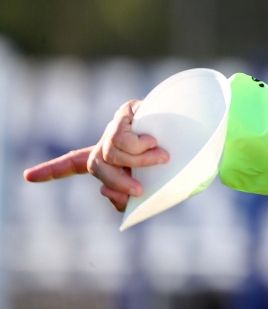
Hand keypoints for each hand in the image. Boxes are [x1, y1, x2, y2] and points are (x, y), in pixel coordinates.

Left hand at [23, 100, 169, 211]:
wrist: (198, 133)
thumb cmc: (179, 162)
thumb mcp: (153, 187)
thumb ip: (128, 196)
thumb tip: (106, 191)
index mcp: (111, 158)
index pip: (76, 162)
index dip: (52, 170)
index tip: (28, 177)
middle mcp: (108, 141)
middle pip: (94, 166)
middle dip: (116, 182)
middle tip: (139, 192)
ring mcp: (115, 126)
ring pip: (109, 154)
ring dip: (139, 163)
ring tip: (162, 159)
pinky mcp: (125, 112)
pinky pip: (121, 140)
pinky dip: (140, 148)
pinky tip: (155, 142)